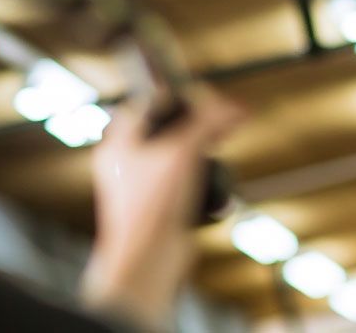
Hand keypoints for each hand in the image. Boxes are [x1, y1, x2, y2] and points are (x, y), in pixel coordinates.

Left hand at [81, 87, 241, 328]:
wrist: (150, 259)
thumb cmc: (154, 205)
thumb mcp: (183, 151)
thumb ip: (207, 122)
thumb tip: (234, 107)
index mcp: (121, 143)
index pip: (150, 103)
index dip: (181, 96)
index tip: (208, 98)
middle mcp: (128, 161)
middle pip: (167, 127)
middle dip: (200, 122)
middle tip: (225, 120)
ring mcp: (143, 185)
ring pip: (178, 152)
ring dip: (204, 148)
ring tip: (224, 143)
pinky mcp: (161, 205)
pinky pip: (184, 179)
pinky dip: (203, 175)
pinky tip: (218, 179)